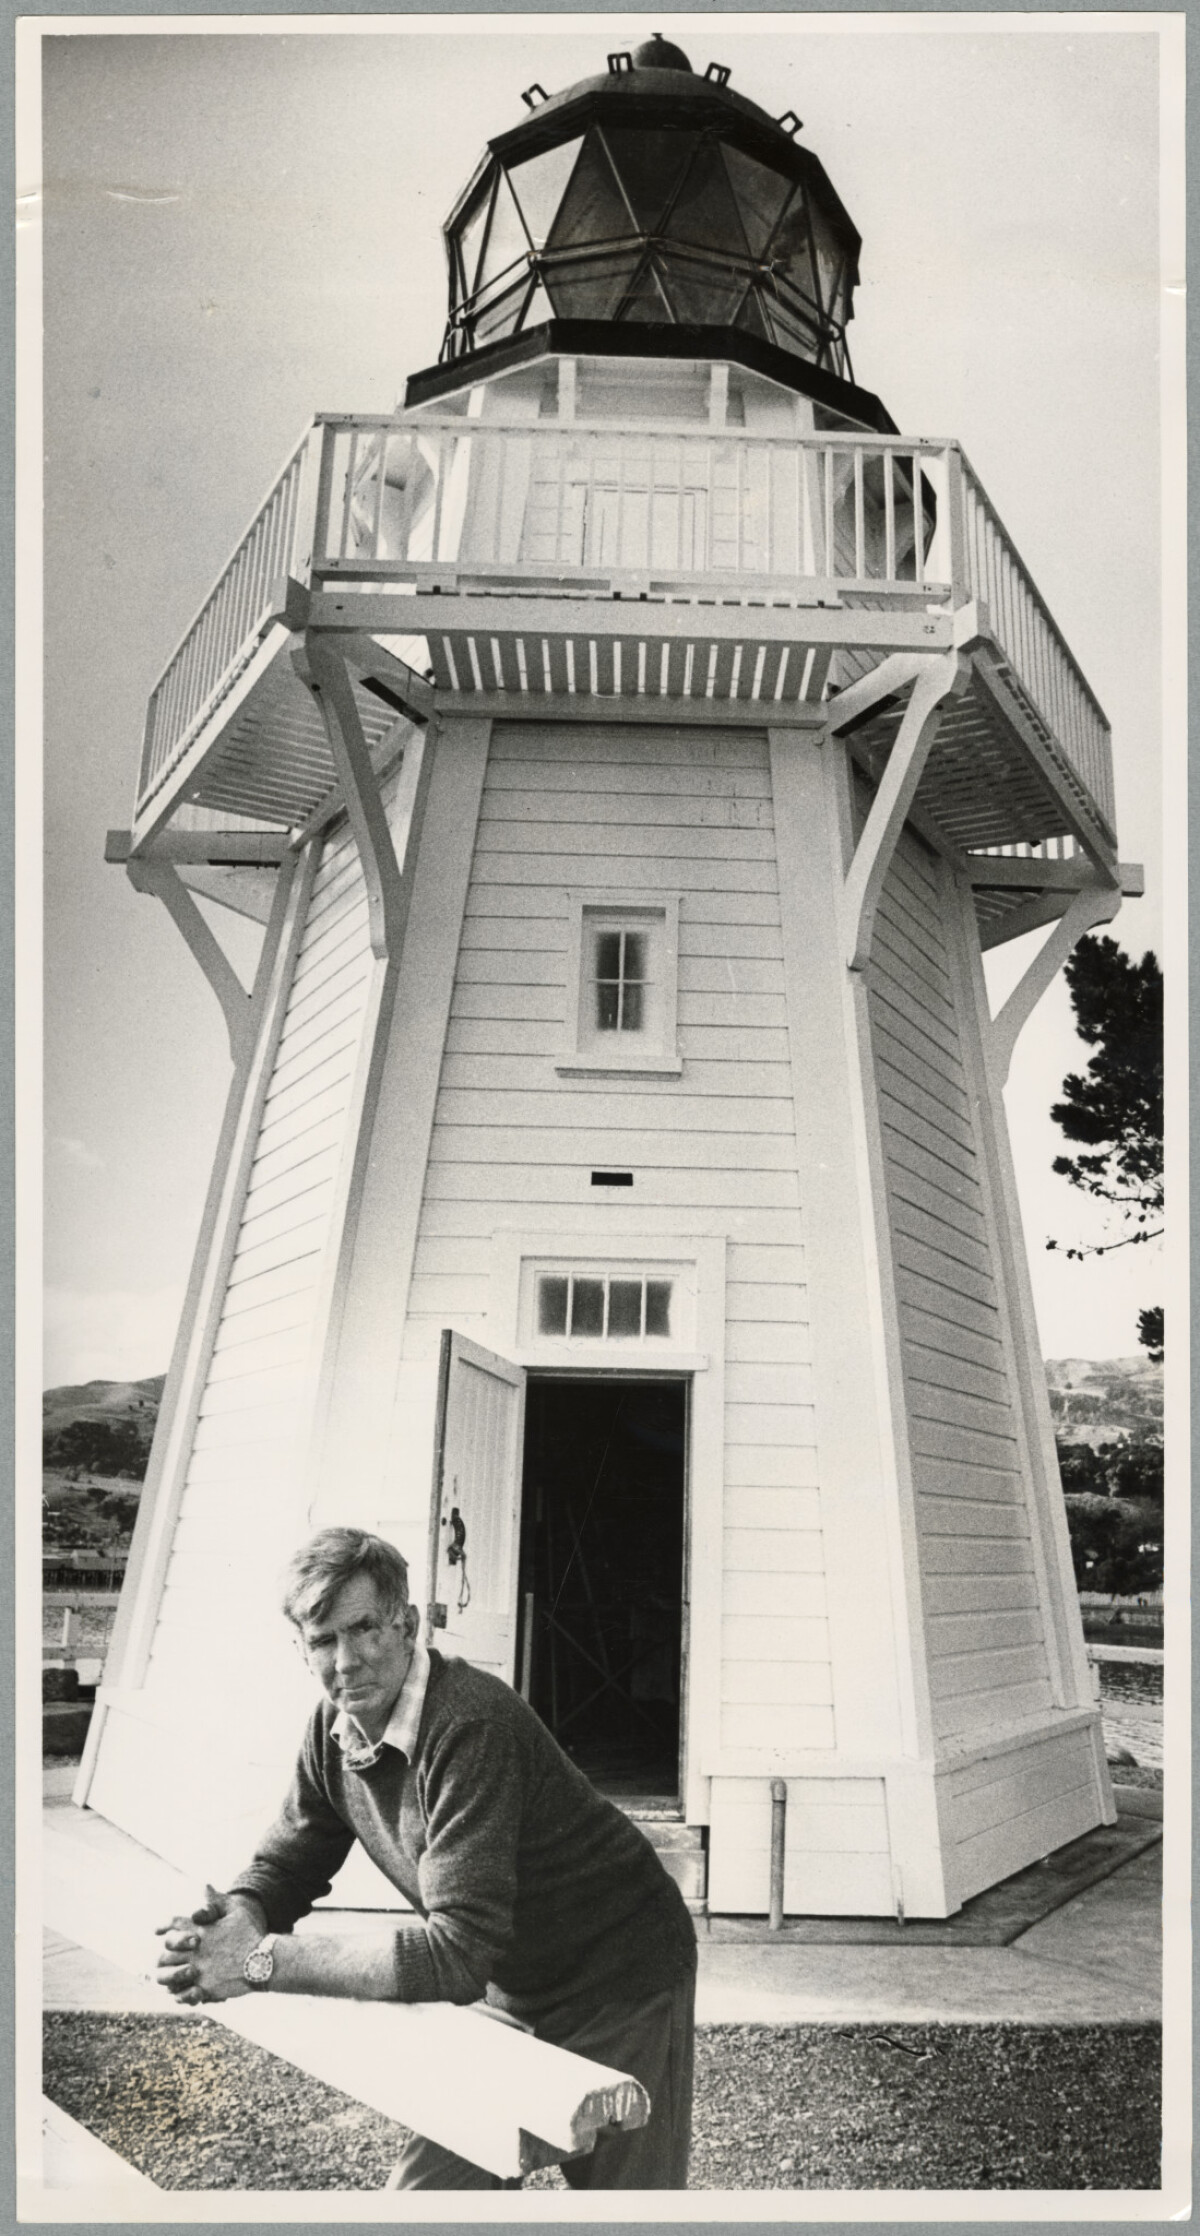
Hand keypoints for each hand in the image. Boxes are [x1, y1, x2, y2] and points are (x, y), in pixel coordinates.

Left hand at [154, 1885, 262, 2004]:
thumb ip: (217, 1900)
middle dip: (164, 1955)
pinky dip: (178, 1994)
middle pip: (165, 1953)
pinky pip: (181, 1994)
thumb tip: (205, 1885)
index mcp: (200, 1930)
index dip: (163, 1926)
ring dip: (167, 1977)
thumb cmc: (251, 1934)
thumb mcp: (236, 1910)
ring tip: (169, 1979)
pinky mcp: (204, 1988)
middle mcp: (194, 1950)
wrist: (262, 1961)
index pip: (173, 1924)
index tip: (156, 1931)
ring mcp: (198, 1970)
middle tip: (165, 1959)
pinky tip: (180, 1993)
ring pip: (168, 1976)